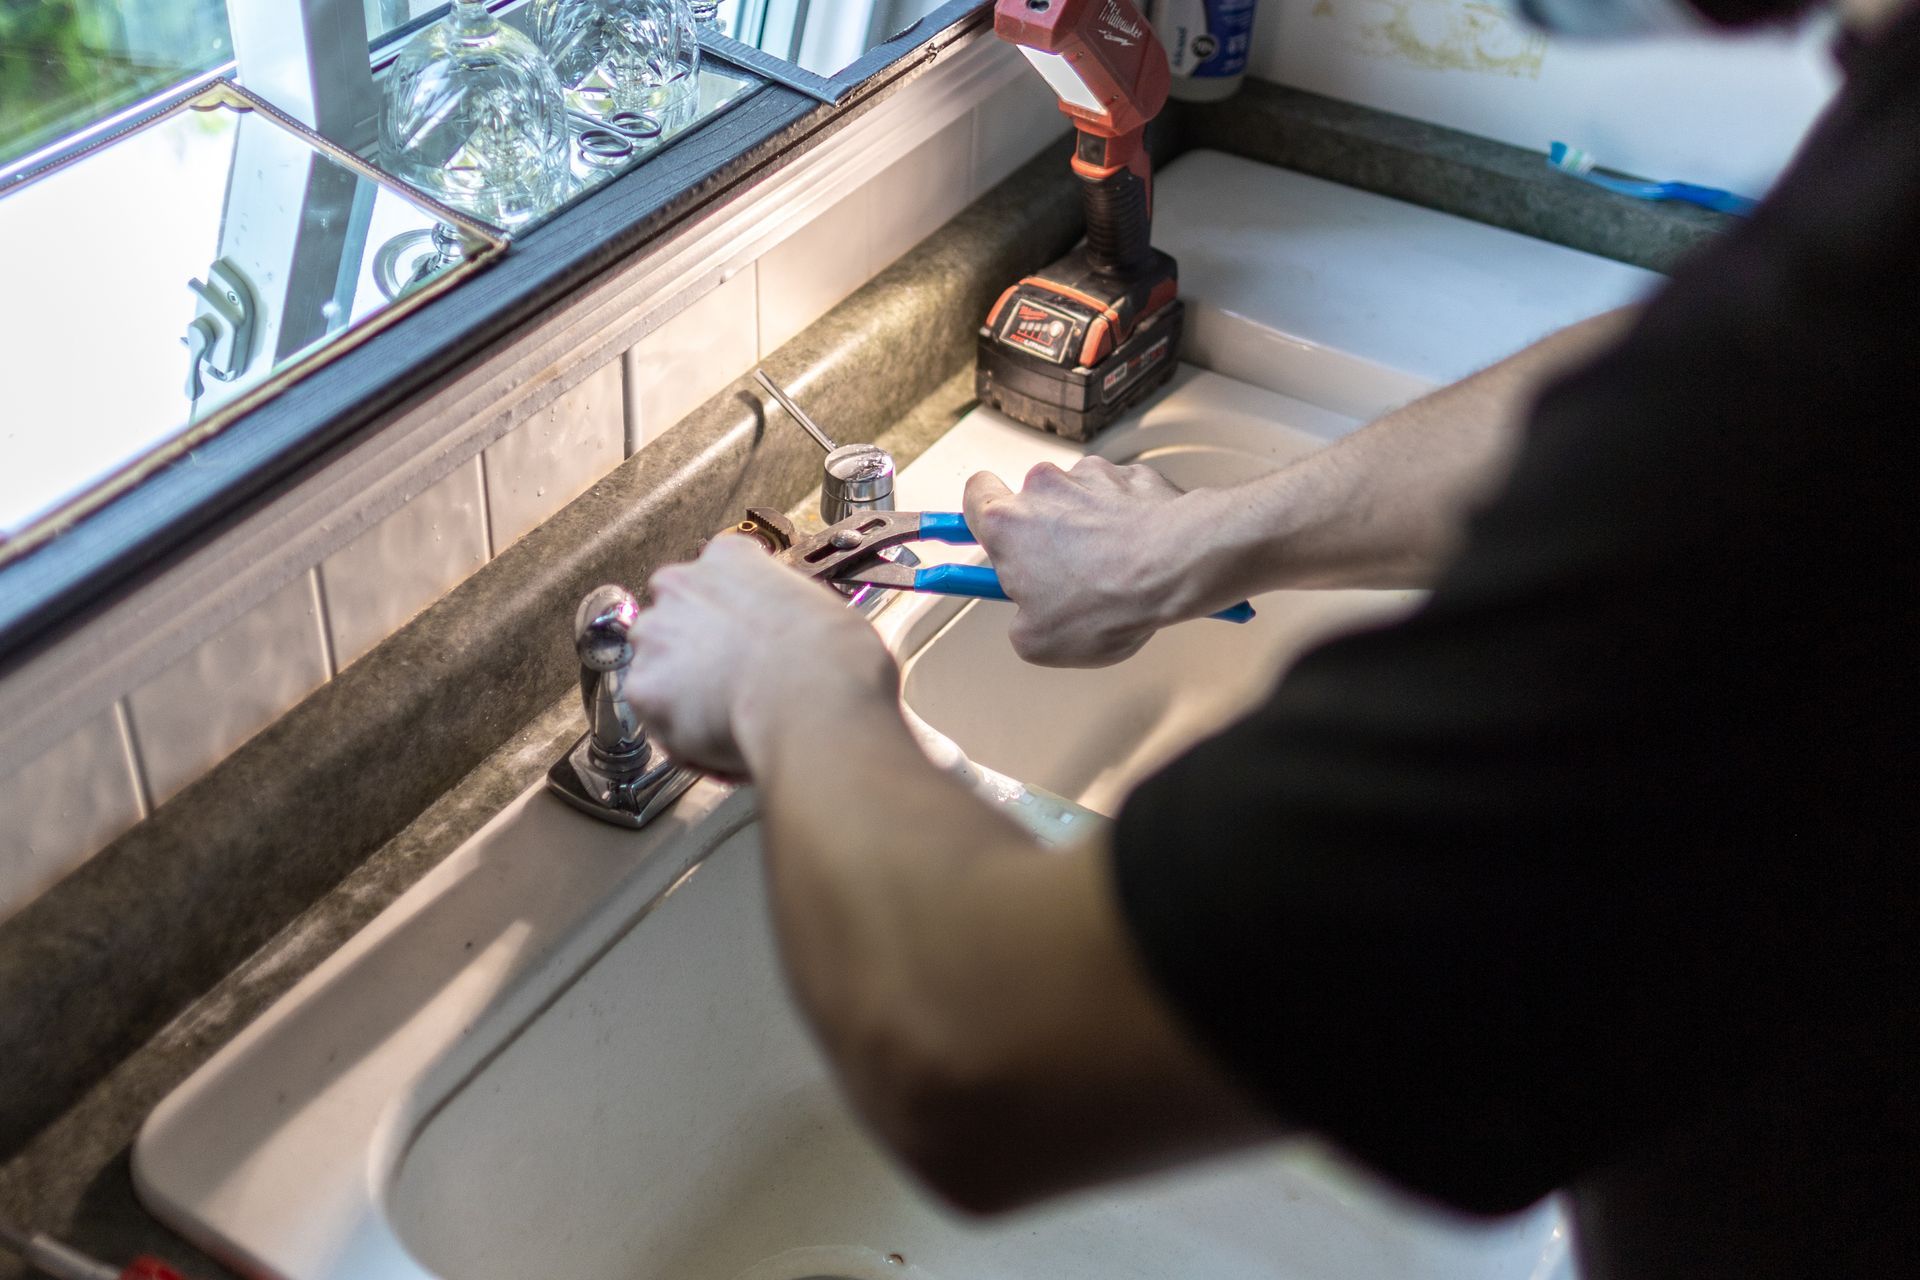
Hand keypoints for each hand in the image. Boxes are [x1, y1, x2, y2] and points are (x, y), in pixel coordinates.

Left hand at [624, 535, 898, 776]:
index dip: (731, 611)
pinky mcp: (642, 687)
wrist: (813, 695)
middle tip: (732, 682)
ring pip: (657, 667)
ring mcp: (654, 635)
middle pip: (674, 618)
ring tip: (726, 721)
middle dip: (695, 649)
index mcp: (728, 557)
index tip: (747, 636)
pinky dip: (680, 735)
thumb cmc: (833, 653)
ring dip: (681, 691)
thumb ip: (784, 614)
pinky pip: (657, 718)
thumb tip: (789, 642)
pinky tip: (718, 745)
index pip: (715, 574)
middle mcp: (679, 585)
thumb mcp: (820, 609)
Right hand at [964, 457, 1200, 667]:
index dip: (978, 519)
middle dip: (1043, 535)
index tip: (981, 535)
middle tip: (1063, 574)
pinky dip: (1125, 520)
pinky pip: (1118, 497)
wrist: (1178, 567)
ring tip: (1112, 570)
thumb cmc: (1110, 600)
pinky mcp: (1131, 476)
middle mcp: (1043, 488)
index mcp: (1008, 524)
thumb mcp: (1039, 642)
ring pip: (1077, 500)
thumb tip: (1028, 617)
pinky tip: (1139, 553)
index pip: (973, 498)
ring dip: (1088, 527)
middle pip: (1030, 503)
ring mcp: (1090, 477)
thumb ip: (1020, 622)